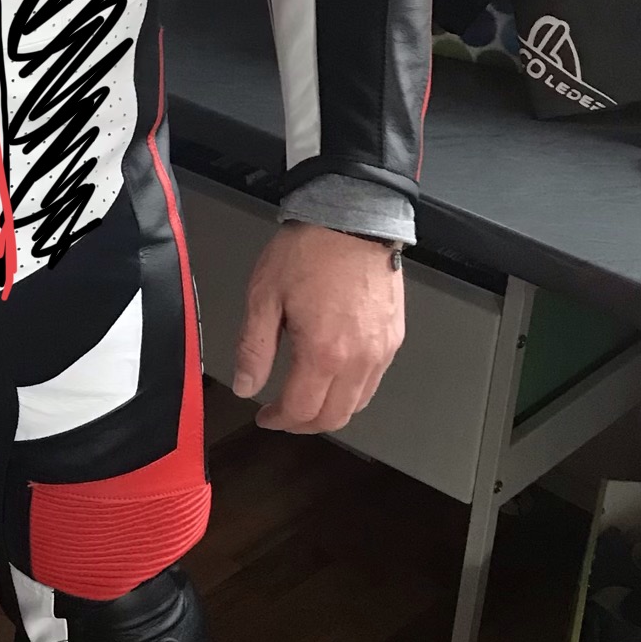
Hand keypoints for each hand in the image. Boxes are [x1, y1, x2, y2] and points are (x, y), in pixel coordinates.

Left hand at [231, 223, 403, 434]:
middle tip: (283, 415)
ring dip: (330, 411)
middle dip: (304, 424)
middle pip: (334, 417)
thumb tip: (246, 385)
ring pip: (358, 403)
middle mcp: (359, 358)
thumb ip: (254, 348)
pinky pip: (374, 380)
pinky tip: (332, 376)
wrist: (352, 217)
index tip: (265, 416)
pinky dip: (352, 391)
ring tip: (306, 399)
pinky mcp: (394, 337)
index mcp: (324, 352)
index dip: (279, 420)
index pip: (302, 411)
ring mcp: (382, 349)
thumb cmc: (310, 249)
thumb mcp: (264, 297)